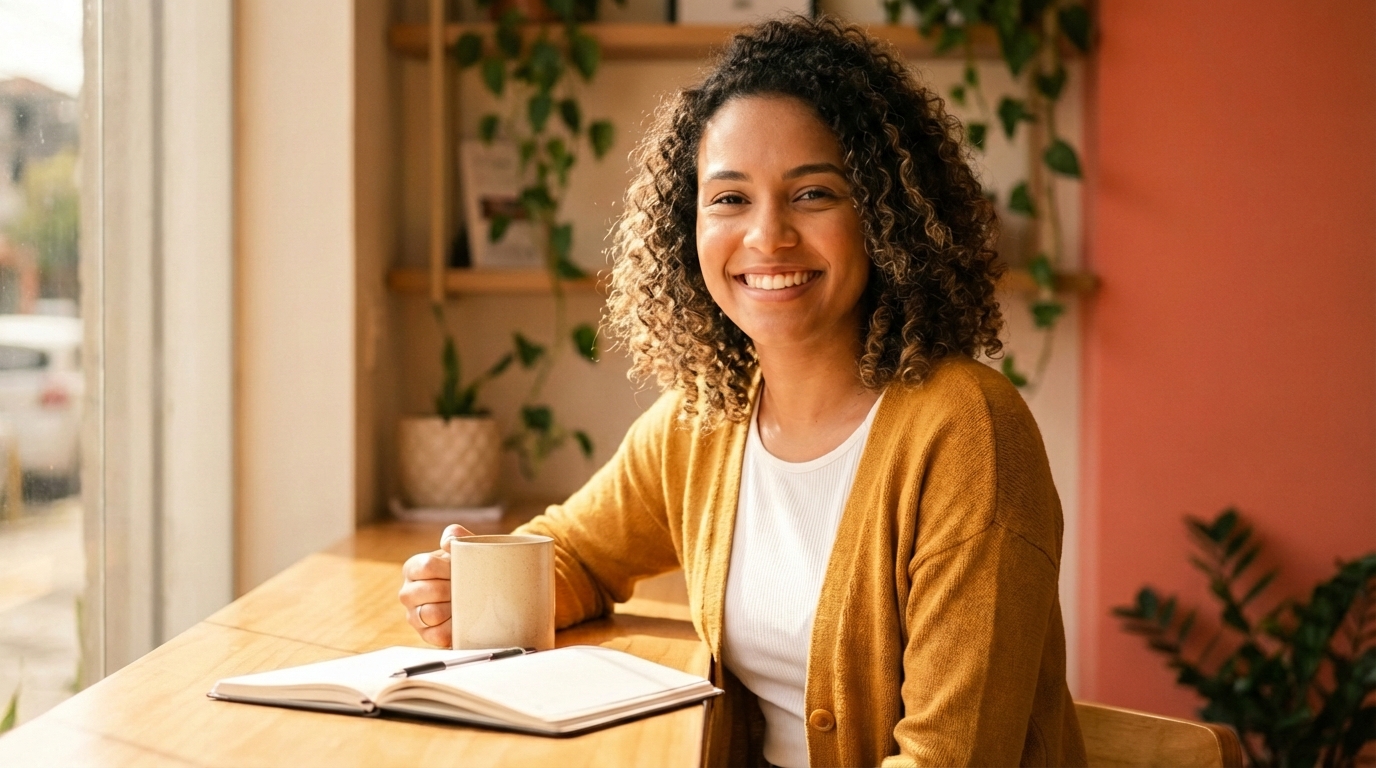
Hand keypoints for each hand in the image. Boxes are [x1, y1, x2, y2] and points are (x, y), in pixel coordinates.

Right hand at [399, 524, 472, 646]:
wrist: (481, 591)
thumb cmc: (467, 567)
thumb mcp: (463, 547)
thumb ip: (455, 536)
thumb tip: (448, 543)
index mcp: (413, 567)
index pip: (425, 566)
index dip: (448, 568)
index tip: (462, 569)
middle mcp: (408, 592)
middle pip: (429, 591)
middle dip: (453, 589)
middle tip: (468, 587)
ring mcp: (414, 616)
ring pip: (431, 614)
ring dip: (454, 608)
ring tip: (466, 602)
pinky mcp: (426, 635)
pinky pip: (438, 635)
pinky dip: (454, 628)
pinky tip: (463, 620)